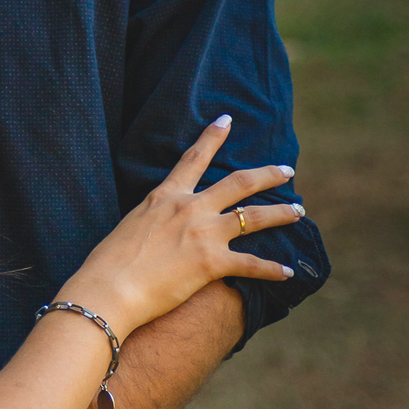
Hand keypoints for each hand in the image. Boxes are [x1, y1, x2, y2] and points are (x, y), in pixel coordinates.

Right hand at [62, 116, 300, 337]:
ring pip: (255, 217)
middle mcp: (190, 208)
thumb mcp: (131, 224)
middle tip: (286, 170)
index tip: (226, 120)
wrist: (110, 288)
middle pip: (239, 183)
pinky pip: (252, 264)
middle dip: (267, 174)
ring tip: (298, 211)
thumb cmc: (109, 261)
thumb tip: (161, 225)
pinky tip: (287, 272)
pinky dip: (272, 269)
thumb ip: (154, 218)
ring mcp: (204, 234)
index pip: (193, 158)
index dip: (212, 137)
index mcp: (165, 196)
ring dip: (281, 213)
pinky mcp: (212, 263)